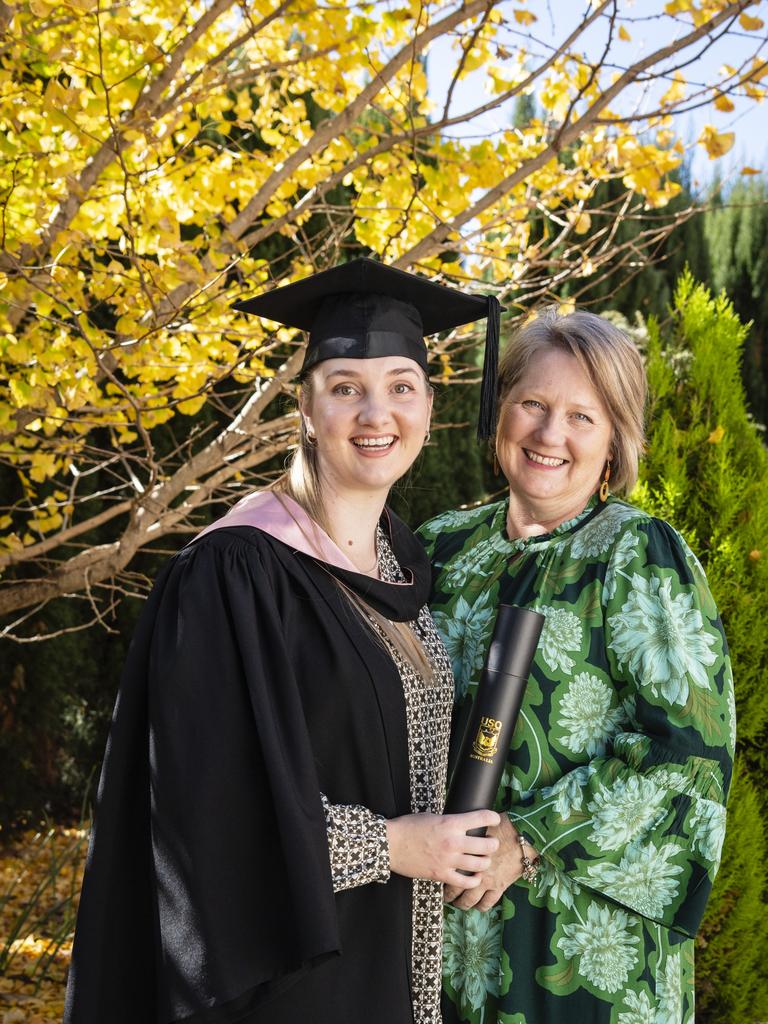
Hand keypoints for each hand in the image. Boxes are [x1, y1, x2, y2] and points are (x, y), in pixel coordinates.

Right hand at [386, 810, 500, 887]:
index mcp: (450, 823)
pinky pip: (465, 882)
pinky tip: (475, 877)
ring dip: (486, 862)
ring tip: (485, 859)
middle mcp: (453, 841)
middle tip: (492, 843)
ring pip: (479, 864)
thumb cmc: (408, 827)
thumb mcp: (432, 816)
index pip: (480, 818)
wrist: (390, 844)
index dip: (492, 817)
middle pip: (486, 845)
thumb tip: (462, 823)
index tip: (495, 819)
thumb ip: (449, 821)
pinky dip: (474, 880)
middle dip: (493, 844)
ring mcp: (448, 860)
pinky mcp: (441, 874)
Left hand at [444, 814, 537, 911]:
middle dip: (448, 894)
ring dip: (462, 903)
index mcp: (465, 853)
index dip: (441, 874)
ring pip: (469, 899)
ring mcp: (486, 880)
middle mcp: (472, 870)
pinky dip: (481, 906)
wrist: (523, 835)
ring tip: (459, 904)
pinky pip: (487, 903)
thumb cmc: (501, 826)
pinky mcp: (499, 886)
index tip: (439, 875)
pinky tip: (478, 905)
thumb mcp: (477, 826)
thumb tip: (456, 831)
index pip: (447, 869)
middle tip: (446, 895)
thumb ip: (466, 834)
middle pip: (454, 888)